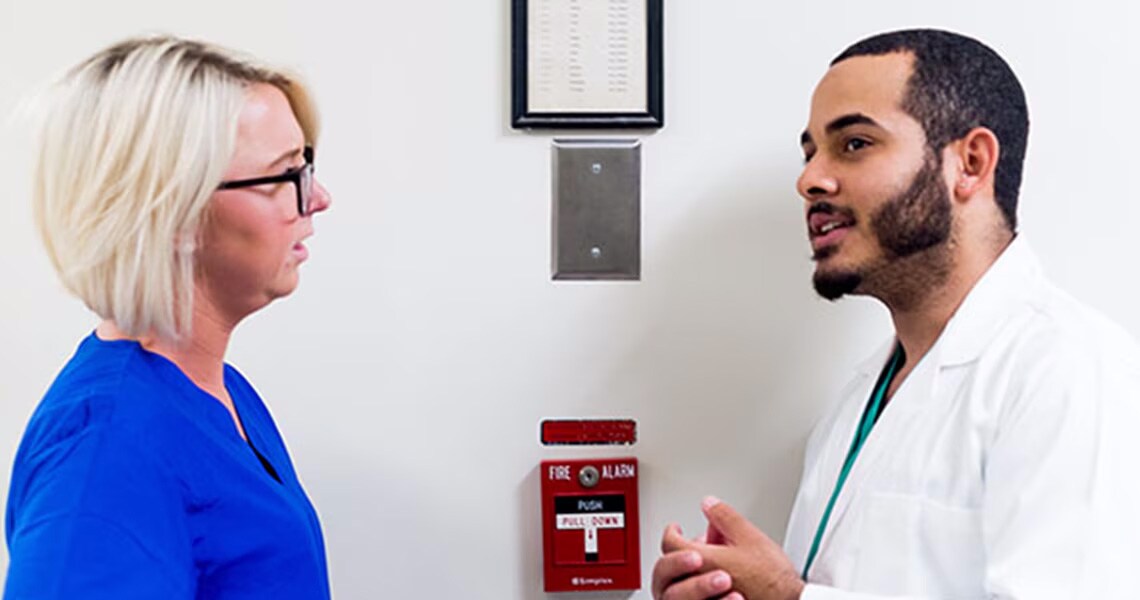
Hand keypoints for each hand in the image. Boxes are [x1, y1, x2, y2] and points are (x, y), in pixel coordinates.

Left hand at [653, 497, 803, 599]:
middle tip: (692, 541)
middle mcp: (697, 584)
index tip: (675, 528)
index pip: (670, 545)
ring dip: (690, 567)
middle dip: (681, 550)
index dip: (671, 532)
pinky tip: (717, 577)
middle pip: (670, 566)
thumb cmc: (772, 578)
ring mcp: (704, 599)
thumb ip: (724, 517)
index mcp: (703, 562)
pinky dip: (701, 583)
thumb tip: (708, 504)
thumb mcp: (750, 536)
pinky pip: (697, 598)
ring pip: (681, 584)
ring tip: (711, 558)